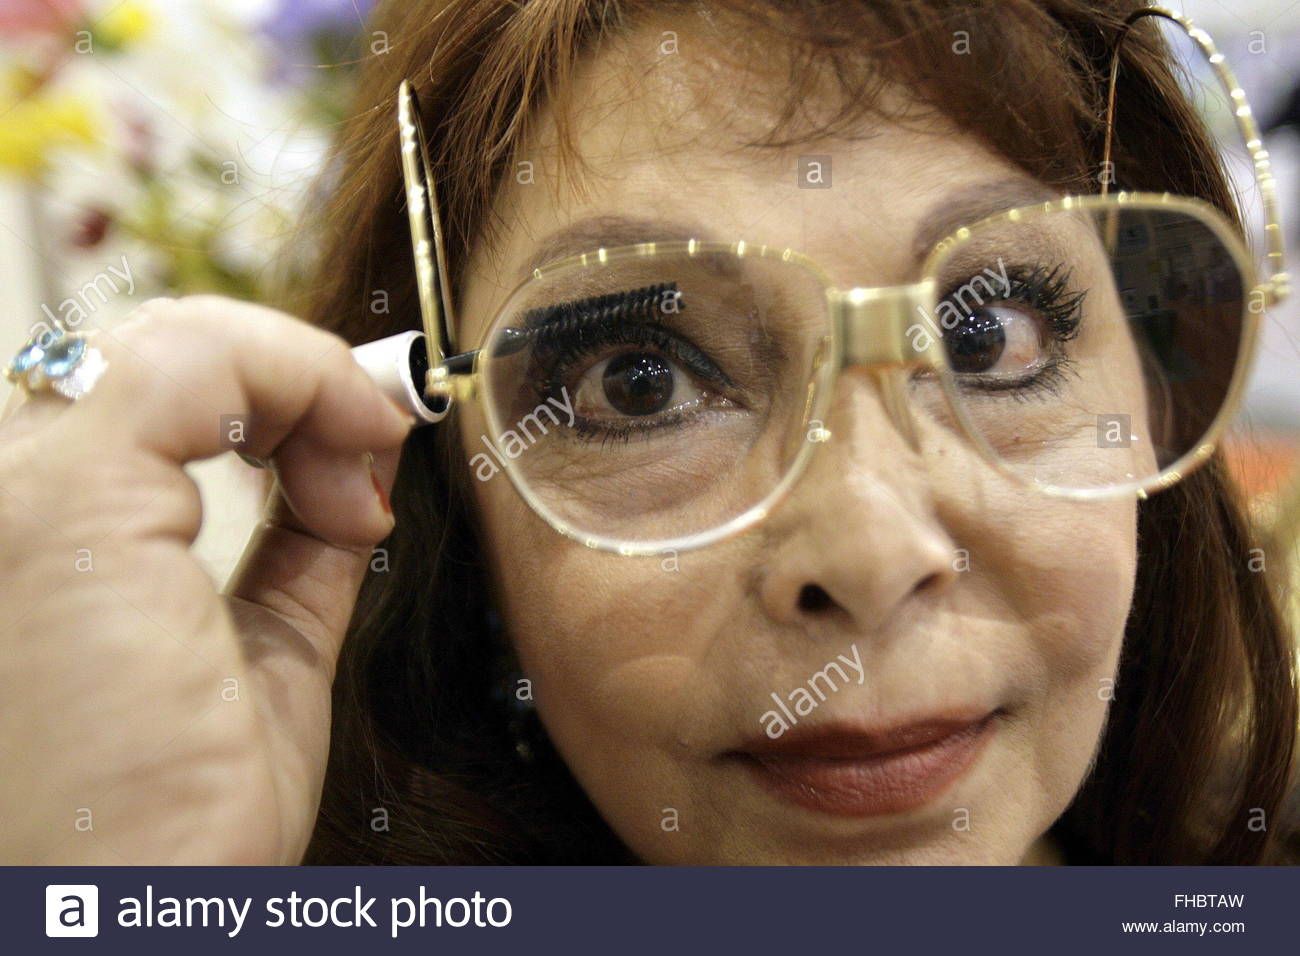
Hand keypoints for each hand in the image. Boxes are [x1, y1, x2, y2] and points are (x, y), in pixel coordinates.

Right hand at [0, 296, 412, 863]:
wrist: (125, 931)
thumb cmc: (172, 835)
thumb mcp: (257, 665)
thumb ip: (292, 559)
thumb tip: (347, 486)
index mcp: (33, 539)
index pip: (138, 399)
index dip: (266, 401)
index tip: (358, 455)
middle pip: (152, 359)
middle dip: (287, 386)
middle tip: (371, 447)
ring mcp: (12, 494)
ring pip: (170, 341)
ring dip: (299, 382)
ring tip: (360, 470)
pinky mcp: (56, 505)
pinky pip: (188, 361)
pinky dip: (296, 375)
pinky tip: (351, 449)